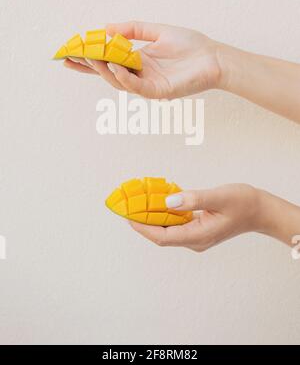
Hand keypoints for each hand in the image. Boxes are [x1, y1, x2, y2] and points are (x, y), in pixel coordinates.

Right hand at [64, 21, 221, 98]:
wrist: (215, 57)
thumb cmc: (191, 45)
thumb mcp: (157, 31)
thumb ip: (132, 29)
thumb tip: (106, 28)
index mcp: (139, 61)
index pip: (109, 60)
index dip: (90, 58)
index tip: (71, 52)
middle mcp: (140, 74)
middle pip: (108, 73)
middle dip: (88, 67)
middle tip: (70, 59)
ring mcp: (148, 84)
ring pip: (119, 81)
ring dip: (104, 71)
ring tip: (91, 58)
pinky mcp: (159, 91)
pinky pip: (137, 87)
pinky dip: (125, 78)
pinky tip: (116, 68)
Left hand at [129, 184, 266, 250]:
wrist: (260, 210)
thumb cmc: (242, 203)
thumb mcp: (218, 197)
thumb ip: (193, 199)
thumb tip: (167, 201)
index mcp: (198, 236)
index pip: (162, 236)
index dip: (142, 227)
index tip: (127, 216)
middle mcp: (194, 240)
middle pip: (161, 235)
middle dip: (143, 222)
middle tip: (128, 206)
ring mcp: (196, 236)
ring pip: (167, 229)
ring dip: (152, 218)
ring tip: (139, 203)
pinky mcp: (198, 229)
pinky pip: (176, 224)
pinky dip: (165, 214)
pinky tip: (159, 202)